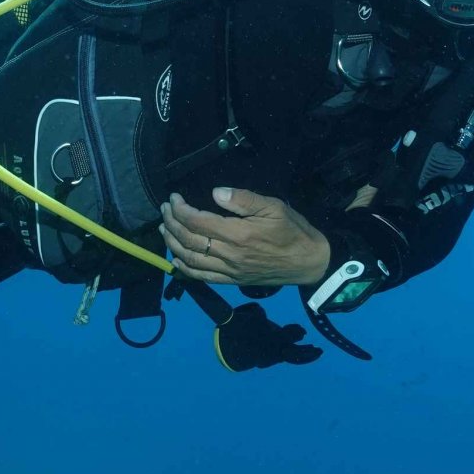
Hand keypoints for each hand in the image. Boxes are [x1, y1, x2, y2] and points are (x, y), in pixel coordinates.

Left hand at [161, 188, 330, 286]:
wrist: (309, 262)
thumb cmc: (293, 230)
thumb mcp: (273, 206)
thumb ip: (243, 199)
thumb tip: (216, 193)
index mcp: (238, 234)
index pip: (197, 222)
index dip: (180, 209)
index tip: (174, 198)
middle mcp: (229, 255)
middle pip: (189, 240)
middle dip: (171, 223)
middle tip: (165, 209)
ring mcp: (229, 271)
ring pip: (190, 259)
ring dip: (172, 243)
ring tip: (164, 228)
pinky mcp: (232, 281)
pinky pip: (201, 277)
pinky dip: (184, 267)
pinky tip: (176, 257)